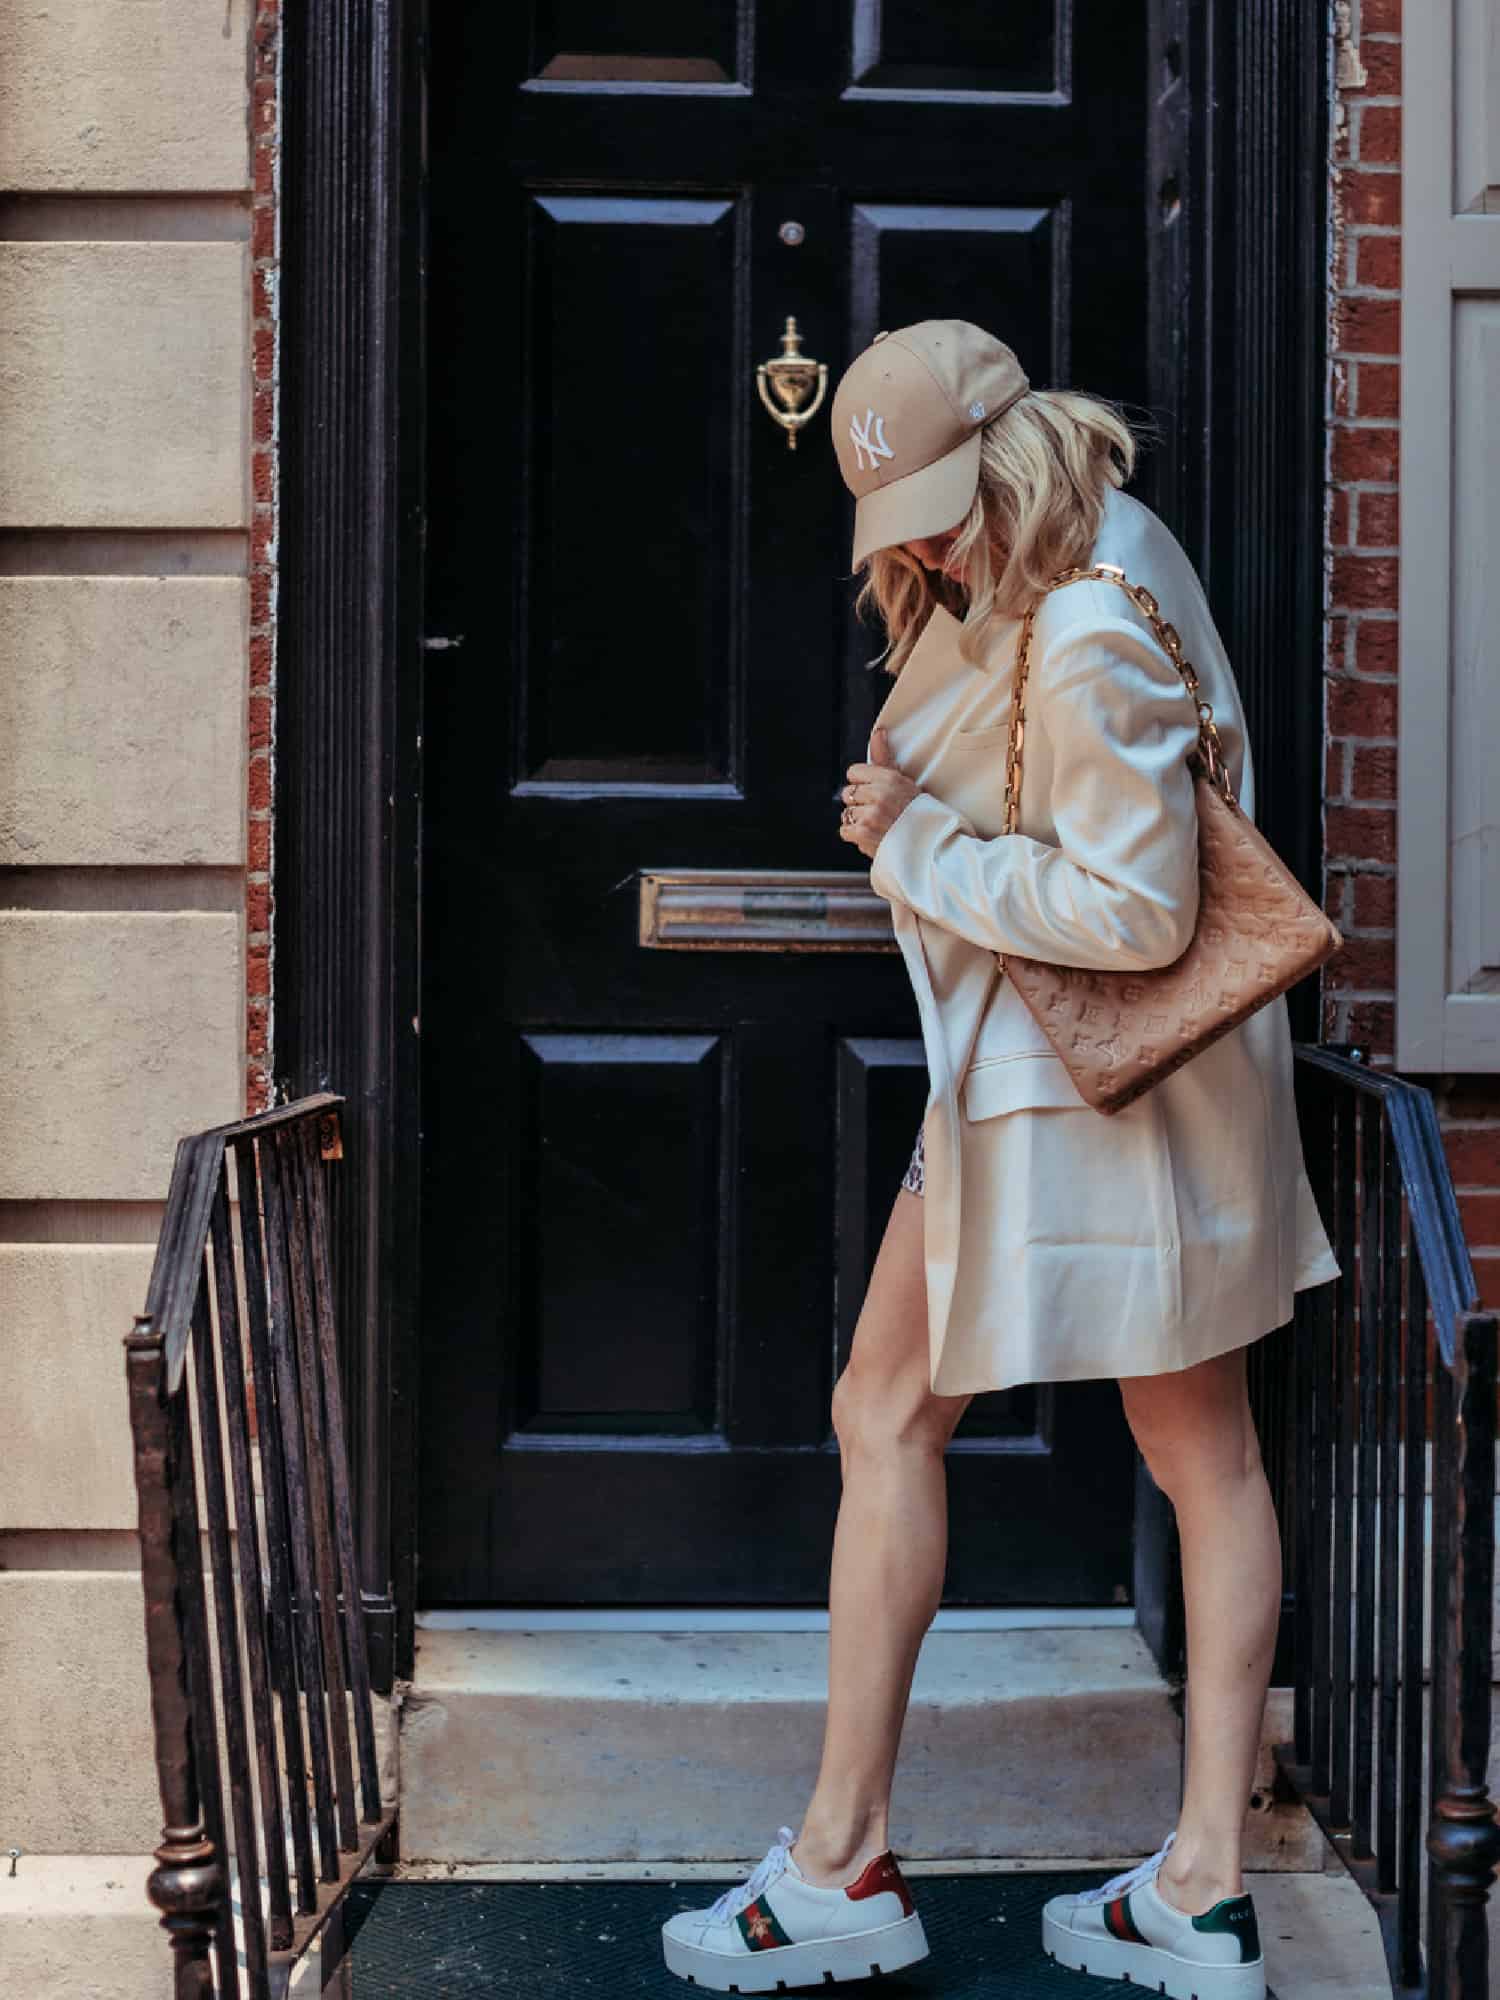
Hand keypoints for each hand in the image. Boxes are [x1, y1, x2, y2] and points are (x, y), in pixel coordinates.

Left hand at [838, 726, 919, 859]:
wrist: (928, 846)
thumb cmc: (916, 813)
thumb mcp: (904, 781)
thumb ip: (884, 758)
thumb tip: (878, 732)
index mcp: (889, 778)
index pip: (853, 772)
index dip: (862, 784)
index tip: (874, 793)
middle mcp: (880, 794)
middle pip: (848, 793)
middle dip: (860, 803)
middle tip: (879, 812)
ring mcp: (870, 814)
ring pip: (846, 813)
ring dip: (858, 821)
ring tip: (878, 825)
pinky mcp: (863, 833)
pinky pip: (845, 830)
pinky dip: (856, 836)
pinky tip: (873, 836)